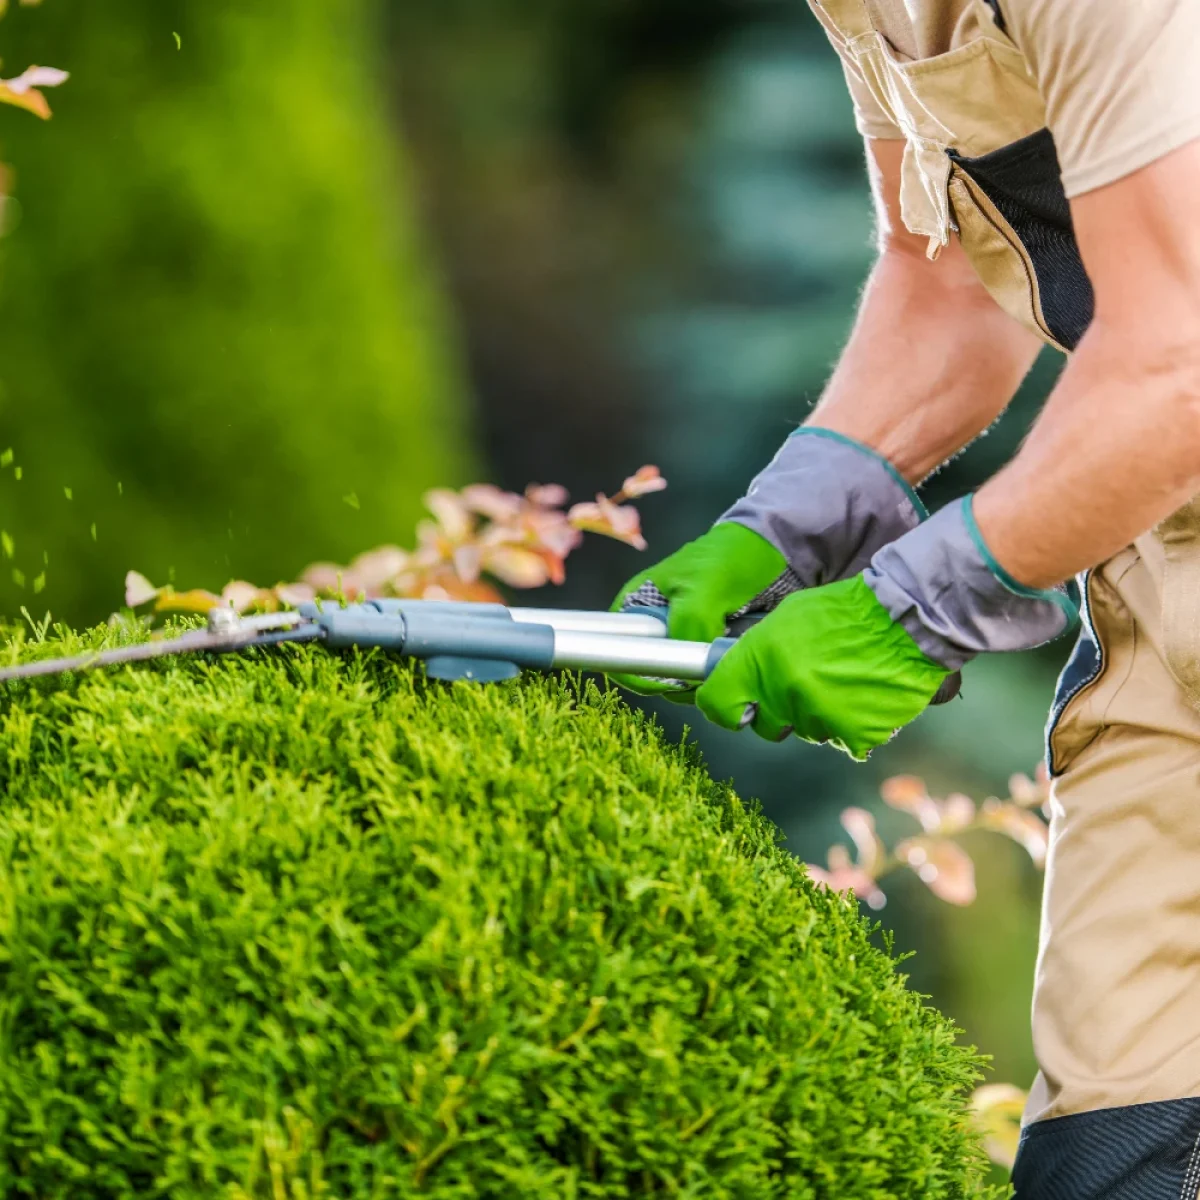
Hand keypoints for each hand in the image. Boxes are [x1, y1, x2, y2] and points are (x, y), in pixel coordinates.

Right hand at [607, 428, 926, 698]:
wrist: (787, 550)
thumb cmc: (738, 557)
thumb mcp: (704, 588)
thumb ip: (685, 626)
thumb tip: (681, 667)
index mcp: (638, 604)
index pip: (618, 651)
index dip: (637, 670)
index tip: (669, 678)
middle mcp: (658, 626)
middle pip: (652, 674)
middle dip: (678, 680)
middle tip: (709, 669)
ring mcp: (688, 640)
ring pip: (684, 682)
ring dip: (706, 680)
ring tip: (732, 659)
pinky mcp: (717, 651)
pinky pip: (713, 679)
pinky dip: (726, 677)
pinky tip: (743, 666)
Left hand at [695, 576, 948, 757]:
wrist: (904, 618)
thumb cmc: (844, 612)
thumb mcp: (787, 617)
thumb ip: (761, 651)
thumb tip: (745, 673)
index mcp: (760, 660)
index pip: (717, 703)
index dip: (723, 708)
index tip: (735, 708)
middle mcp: (783, 691)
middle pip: (765, 725)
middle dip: (778, 711)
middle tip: (802, 686)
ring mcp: (818, 716)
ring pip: (806, 731)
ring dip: (819, 714)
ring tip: (843, 681)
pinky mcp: (853, 734)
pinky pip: (843, 741)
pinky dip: (853, 726)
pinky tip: (863, 697)